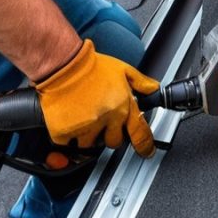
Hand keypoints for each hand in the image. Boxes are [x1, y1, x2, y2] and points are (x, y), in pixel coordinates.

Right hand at [34, 39, 160, 156]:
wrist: (65, 65)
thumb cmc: (92, 66)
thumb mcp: (123, 69)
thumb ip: (140, 82)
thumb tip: (153, 89)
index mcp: (122, 106)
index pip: (139, 132)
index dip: (145, 145)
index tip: (146, 151)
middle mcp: (106, 119)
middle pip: (113, 142)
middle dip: (109, 135)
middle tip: (101, 122)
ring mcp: (85, 127)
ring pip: (90, 145)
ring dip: (88, 136)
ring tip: (82, 117)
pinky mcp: (64, 132)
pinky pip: (67, 144)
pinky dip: (67, 136)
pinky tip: (68, 120)